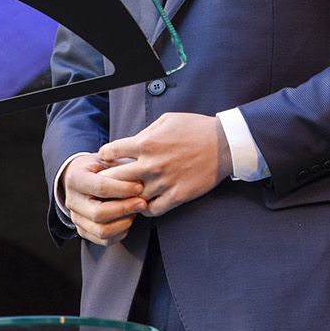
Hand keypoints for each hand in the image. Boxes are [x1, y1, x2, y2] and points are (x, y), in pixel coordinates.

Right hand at [61, 153, 147, 245]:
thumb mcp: (107, 159)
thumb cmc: (99, 167)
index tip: (139, 187)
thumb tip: (141, 178)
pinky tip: (129, 220)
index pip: (100, 187)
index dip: (122, 189)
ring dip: (124, 222)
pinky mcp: (83, 230)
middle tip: (142, 203)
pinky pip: (104, 240)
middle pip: (98, 213)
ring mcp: (76, 218)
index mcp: (76, 179)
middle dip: (125, 209)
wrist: (83, 176)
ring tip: (135, 211)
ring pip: (101, 230)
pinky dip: (121, 233)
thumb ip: (120, 167)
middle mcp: (72, 201)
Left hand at [97, 112, 231, 216]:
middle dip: (106, 182)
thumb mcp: (167, 120)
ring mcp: (163, 182)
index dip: (105, 156)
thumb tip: (130, 144)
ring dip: (126, 199)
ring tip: (126, 197)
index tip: (108, 160)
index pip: (109, 152)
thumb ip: (145, 132)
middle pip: (113, 180)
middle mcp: (151, 164)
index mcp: (146, 142)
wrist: (224, 144)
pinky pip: (152, 210)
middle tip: (107, 185)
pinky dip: (145, 209)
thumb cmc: (196, 128)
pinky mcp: (177, 196)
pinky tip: (146, 204)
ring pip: (131, 199)